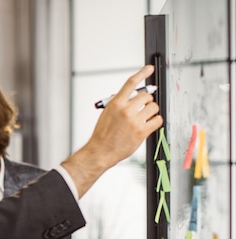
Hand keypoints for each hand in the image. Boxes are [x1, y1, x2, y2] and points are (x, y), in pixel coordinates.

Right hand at [61, 65, 162, 197]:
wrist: (101, 151)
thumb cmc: (103, 134)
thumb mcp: (107, 114)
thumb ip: (119, 104)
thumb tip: (130, 96)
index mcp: (116, 104)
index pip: (130, 83)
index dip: (141, 73)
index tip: (149, 68)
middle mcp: (126, 110)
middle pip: (146, 96)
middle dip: (146, 100)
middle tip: (142, 107)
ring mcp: (134, 121)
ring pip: (153, 107)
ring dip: (151, 111)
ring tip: (144, 117)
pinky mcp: (142, 131)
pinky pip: (158, 120)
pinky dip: (155, 121)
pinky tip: (149, 124)